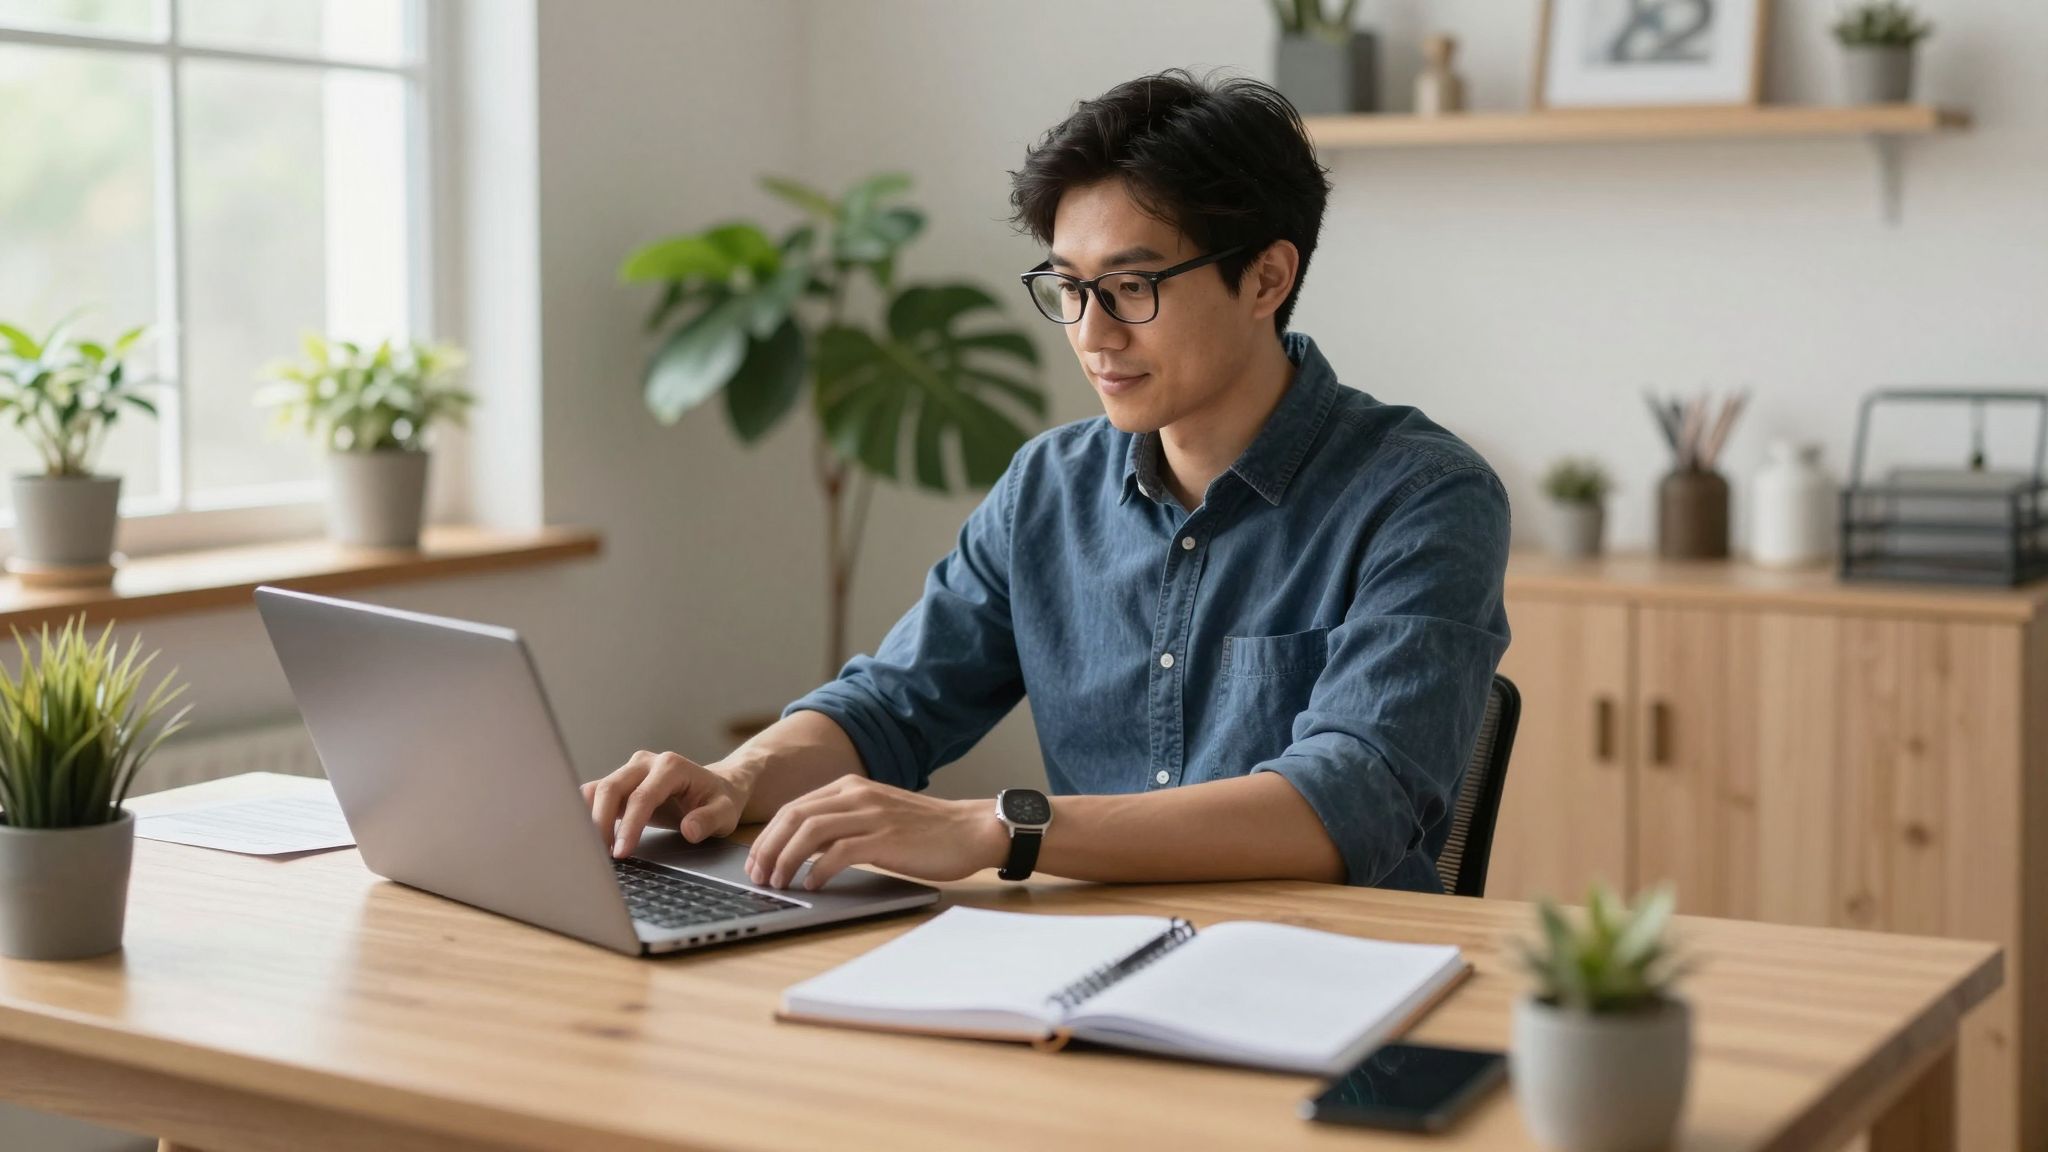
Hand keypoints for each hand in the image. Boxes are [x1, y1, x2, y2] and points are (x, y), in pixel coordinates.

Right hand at [583, 750, 749, 858]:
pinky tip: (585, 838)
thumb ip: (709, 820)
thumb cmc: (720, 801)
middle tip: (599, 856)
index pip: (643, 796)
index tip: (621, 852)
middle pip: (611, 788)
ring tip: (590, 850)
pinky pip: (594, 794)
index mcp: (671, 766)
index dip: (630, 825)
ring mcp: (630, 770)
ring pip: (597, 790)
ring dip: (589, 819)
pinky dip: (585, 813)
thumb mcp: (725, 812)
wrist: (716, 787)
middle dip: (601, 823)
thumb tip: (689, 830)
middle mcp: (646, 762)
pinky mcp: (620, 782)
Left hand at [744, 776, 1009, 889]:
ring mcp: (871, 815)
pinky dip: (818, 869)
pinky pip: (839, 852)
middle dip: (768, 848)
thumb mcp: (878, 816)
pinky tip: (812, 885)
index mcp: (852, 787)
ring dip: (785, 859)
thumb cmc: (926, 831)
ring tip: (778, 883)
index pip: (794, 807)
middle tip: (758, 876)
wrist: (971, 830)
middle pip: (794, 816)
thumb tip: (804, 849)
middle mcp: (857, 795)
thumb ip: (844, 823)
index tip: (757, 861)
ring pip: (810, 832)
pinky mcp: (885, 838)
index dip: (768, 835)